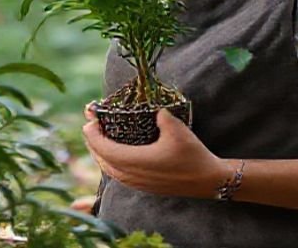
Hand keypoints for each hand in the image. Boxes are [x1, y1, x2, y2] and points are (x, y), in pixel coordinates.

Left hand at [82, 107, 232, 197]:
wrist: (207, 179)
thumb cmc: (191, 154)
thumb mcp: (176, 128)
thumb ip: (159, 115)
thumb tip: (153, 110)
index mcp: (135, 162)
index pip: (103, 149)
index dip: (92, 134)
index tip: (90, 119)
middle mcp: (131, 175)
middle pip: (101, 159)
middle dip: (92, 140)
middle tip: (91, 122)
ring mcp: (136, 183)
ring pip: (108, 169)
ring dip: (99, 152)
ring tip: (98, 135)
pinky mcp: (143, 186)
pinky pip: (117, 174)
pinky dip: (110, 161)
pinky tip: (114, 151)